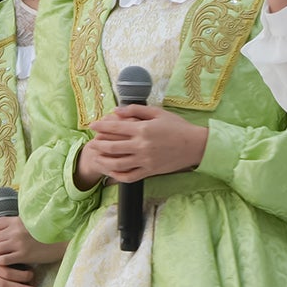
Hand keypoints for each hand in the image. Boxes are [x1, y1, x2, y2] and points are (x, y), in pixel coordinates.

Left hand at [0, 215, 63, 266]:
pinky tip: (8, 262)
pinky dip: (1, 262)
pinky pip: (2, 260)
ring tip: (1, 257)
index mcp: (15, 220)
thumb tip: (0, 231)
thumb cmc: (45, 233)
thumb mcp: (28, 223)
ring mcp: (18, 243)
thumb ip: (14, 225)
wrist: (61, 241)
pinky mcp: (23, 255)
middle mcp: (14, 231)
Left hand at [83, 105, 207, 181]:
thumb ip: (136, 110)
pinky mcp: (150, 171)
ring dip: (104, 161)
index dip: (101, 125)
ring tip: (96, 157)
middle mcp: (142, 146)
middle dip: (98, 144)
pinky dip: (118, 175)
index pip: (115, 127)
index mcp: (143, 129)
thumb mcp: (158, 112)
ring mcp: (145, 160)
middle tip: (91, 142)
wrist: (195, 145)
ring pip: (118, 164)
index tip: (92, 125)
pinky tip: (111, 172)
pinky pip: (130, 176)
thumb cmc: (177, 126)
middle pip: (112, 146)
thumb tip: (117, 110)